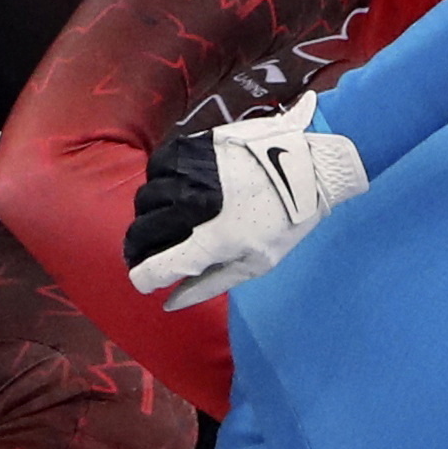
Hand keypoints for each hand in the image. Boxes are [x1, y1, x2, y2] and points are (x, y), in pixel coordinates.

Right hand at [122, 101, 369, 310]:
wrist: (308, 167)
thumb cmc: (284, 222)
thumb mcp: (255, 264)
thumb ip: (207, 285)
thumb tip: (169, 303)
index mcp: (212, 241)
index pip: (152, 269)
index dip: (144, 279)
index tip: (148, 279)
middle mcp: (193, 205)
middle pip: (139, 232)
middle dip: (140, 248)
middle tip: (151, 250)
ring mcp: (190, 172)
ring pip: (145, 198)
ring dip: (150, 213)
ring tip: (167, 217)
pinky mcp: (192, 145)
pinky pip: (156, 167)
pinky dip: (158, 181)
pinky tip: (175, 188)